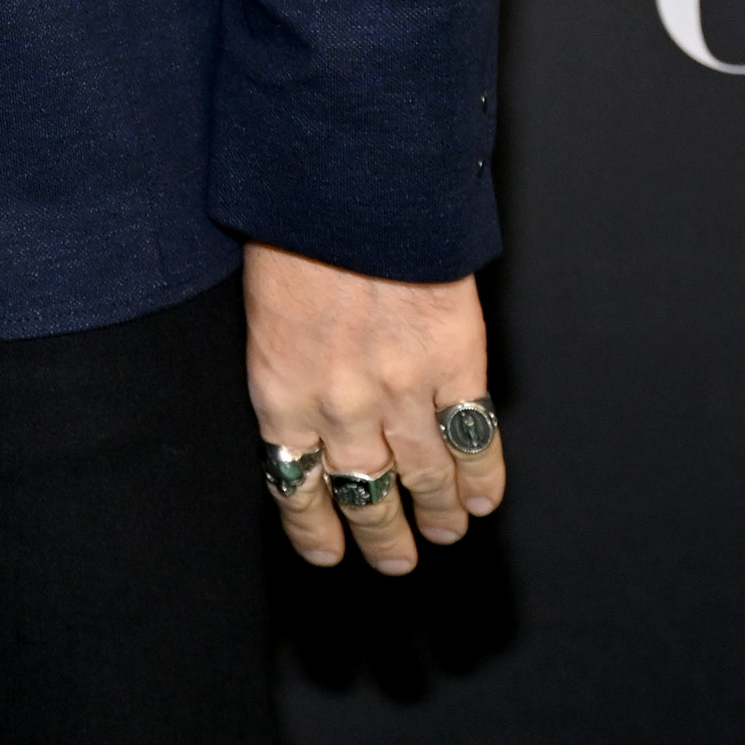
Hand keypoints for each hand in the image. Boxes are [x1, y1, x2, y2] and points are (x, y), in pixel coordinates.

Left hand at [242, 238, 503, 574]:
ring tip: (446, 530)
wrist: (344, 185)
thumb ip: (286, 364)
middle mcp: (338, 406)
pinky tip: (482, 495)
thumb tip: (303, 399)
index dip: (313, 527)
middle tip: (396, 559)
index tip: (328, 552)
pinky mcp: (453, 362)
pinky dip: (481, 473)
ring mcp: (399, 388)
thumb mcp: (262, 308)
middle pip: (364, 494)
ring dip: (438, 511)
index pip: (295, 485)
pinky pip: (472, 436)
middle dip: (382, 535)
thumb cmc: (291, 229)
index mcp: (279, 390)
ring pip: (424, 476)